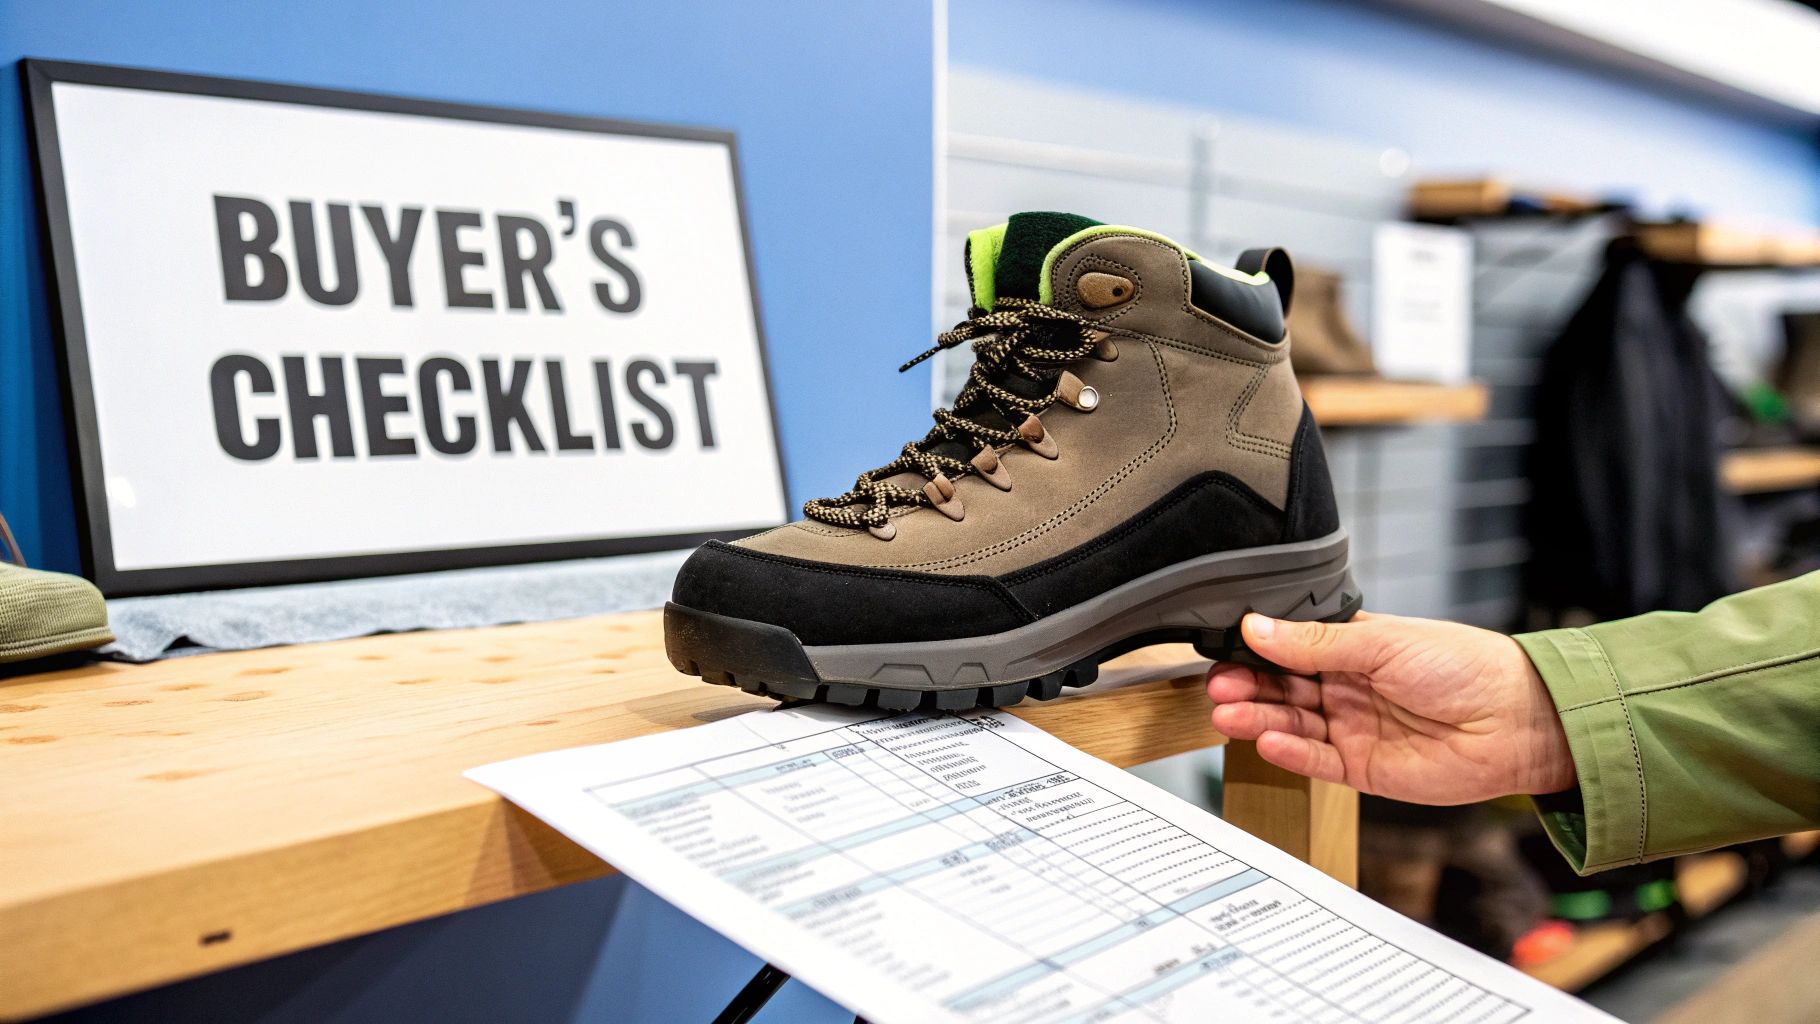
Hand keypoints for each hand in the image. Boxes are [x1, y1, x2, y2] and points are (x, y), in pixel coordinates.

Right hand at [1206, 611, 1575, 804]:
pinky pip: (1316, 761)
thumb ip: (1315, 643)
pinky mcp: (1363, 769)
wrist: (1517, 721)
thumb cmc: (1465, 666)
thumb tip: (1257, 627)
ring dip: (1259, 719)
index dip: (1255, 652)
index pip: (1289, 649)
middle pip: (1283, 688)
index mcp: (1352, 648)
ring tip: (1231, 714)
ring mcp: (1353, 728)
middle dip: (1248, 688)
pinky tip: (1268, 740)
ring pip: (1292, 724)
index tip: (1222, 651)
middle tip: (1219, 687)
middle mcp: (1347, 687)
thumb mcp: (1383, 643)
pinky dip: (1290, 752)